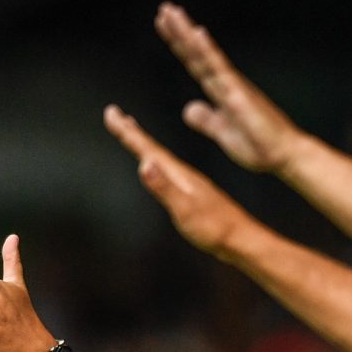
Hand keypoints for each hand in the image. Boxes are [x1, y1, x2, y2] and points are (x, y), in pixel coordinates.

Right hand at [103, 107, 257, 257]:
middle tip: (113, 113)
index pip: (147, 148)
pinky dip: (157, 160)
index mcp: (178, 173)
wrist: (241, 239)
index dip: (127, 132)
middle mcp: (182, 173)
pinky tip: (158, 164)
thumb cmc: (214, 228)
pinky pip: (168, 170)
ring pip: (160, 156)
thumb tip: (144, 163)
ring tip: (132, 131)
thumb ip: (164, 187)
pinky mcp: (192, 192)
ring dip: (143, 143)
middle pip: (152, 147)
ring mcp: (188, 182)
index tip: (110, 111)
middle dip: (131, 131)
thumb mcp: (185, 209)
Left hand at [154, 3, 307, 174]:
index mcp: (220, 91)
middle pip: (197, 53)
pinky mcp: (239, 94)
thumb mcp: (223, 133)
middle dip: (179, 31)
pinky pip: (220, 69)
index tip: (164, 24)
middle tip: (164, 8)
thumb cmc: (258, 146)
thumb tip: (188, 108)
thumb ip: (206, 120)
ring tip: (172, 12)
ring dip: (187, 33)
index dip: (179, 44)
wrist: (284, 155)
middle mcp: (226, 82)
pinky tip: (198, 33)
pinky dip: (208, 50)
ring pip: (205, 54)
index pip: (195, 62)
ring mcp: (233, 85)